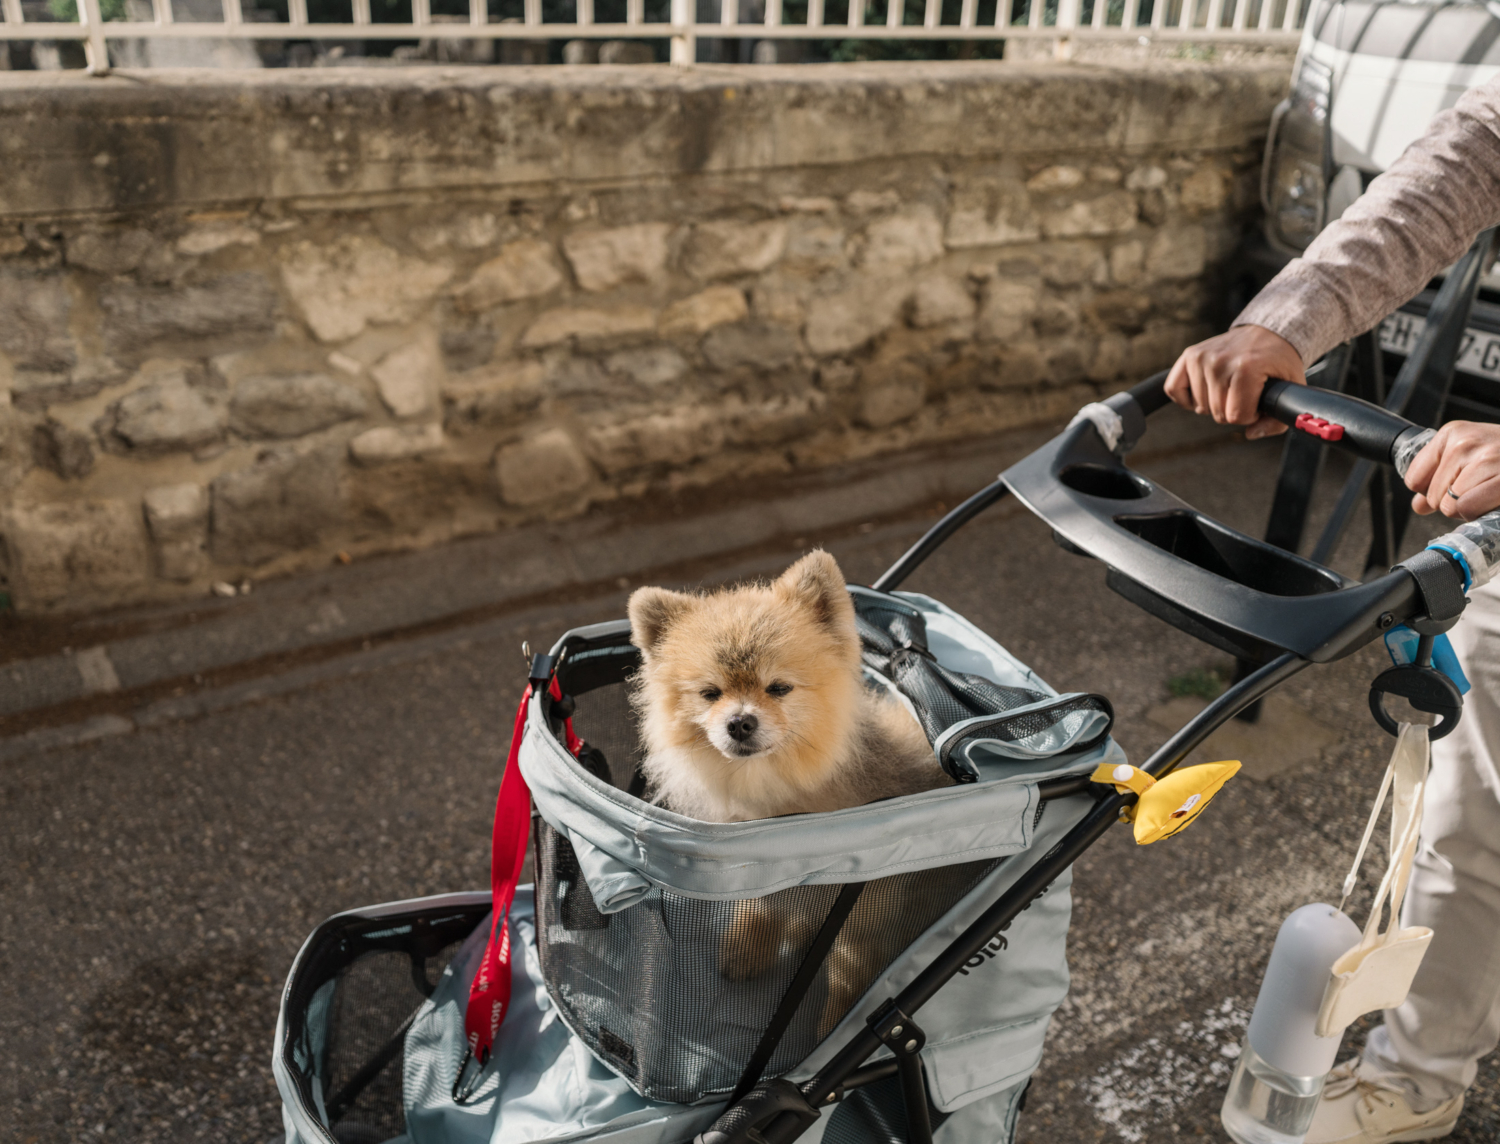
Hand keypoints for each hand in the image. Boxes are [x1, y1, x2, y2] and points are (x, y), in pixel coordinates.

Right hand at [1164, 325, 1307, 439]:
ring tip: (1229, 388)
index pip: (1236, 416)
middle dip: (1233, 410)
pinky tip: (1204, 392)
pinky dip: (1186, 398)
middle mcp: (1220, 361)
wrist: (1267, 332)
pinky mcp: (1190, 355)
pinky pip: (1174, 389)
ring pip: (1200, 407)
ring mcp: (1202, 357)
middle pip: (1218, 414)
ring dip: (1214, 404)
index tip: (1258, 400)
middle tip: (1245, 393)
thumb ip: (1276, 420)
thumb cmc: (1277, 360)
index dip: (1250, 415)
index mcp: (1247, 368)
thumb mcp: (1289, 388)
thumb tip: (1250, 434)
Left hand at [1404, 421, 1499, 519]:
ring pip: (1449, 505)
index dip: (1431, 491)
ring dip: (1468, 508)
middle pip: (1432, 496)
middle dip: (1452, 501)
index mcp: (1452, 433)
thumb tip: (1419, 505)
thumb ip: (1437, 478)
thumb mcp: (1469, 456)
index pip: (1414, 479)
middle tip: (1479, 489)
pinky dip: (1478, 511)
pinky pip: (1466, 508)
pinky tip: (1493, 499)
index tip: (1452, 486)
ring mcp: (1486, 459)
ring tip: (1488, 492)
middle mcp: (1466, 442)